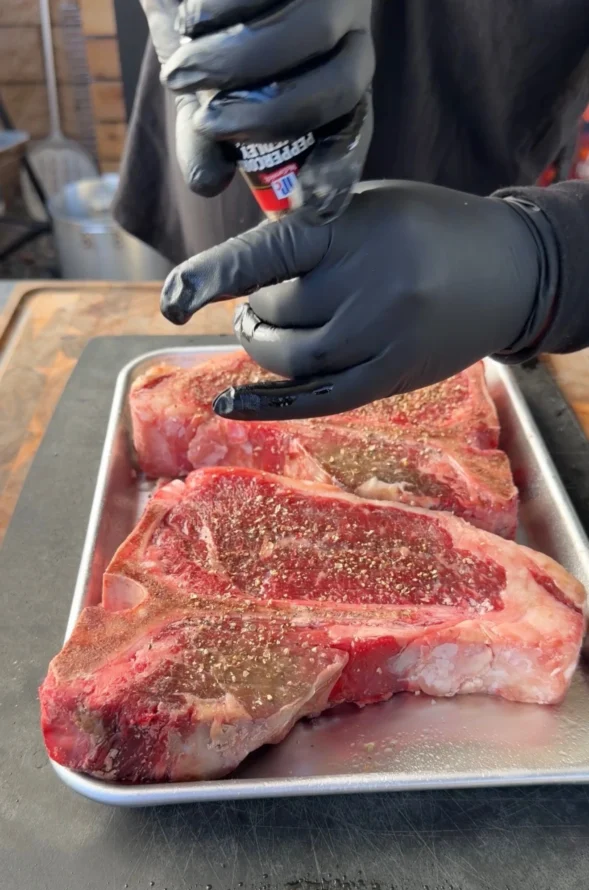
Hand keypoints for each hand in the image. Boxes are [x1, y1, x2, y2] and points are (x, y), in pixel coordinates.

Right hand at [142, 0, 373, 210]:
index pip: (357, 126)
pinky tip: (191, 17)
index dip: (341, 167)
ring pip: (308, 33)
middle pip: (343, 85)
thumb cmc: (202, 28)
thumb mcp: (201, 89)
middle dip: (272, 116)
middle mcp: (348, 28)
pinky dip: (221, 11)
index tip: (310, 203)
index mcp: (336, 73)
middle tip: (208, 123)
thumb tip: (208, 185)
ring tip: (181, 73)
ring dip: (236, 64)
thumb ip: (204, 138)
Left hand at [160, 181, 556, 418]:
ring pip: (290, 358)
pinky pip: (317, 399)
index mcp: (354, 230)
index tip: (171, 299)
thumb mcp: (364, 206)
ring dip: (260, 349)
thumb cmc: (423, 228)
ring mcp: (380, 337)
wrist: (506, 272)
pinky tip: (230, 404)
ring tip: (259, 333)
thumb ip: (306, 234)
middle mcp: (366, 285)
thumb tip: (234, 277)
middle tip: (255, 305)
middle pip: (275, 312)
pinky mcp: (389, 377)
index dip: (213, 276)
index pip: (267, 253)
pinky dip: (268, 404)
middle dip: (254, 310)